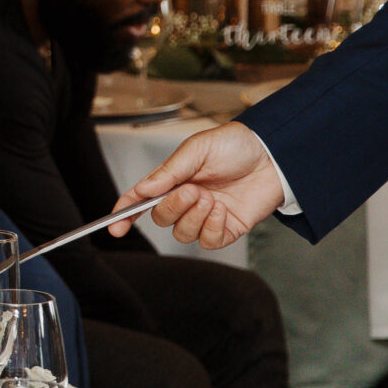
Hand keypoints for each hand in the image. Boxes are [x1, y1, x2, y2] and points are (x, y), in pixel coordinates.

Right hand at [113, 122, 288, 250]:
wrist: (273, 155)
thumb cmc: (236, 145)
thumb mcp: (197, 149)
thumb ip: (169, 171)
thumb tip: (144, 189)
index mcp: (173, 179)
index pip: (142, 199)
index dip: (125, 212)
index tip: (114, 226)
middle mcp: (186, 200)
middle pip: (161, 218)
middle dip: (173, 208)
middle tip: (192, 191)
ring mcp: (206, 216)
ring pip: (182, 233)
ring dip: (194, 218)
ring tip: (211, 199)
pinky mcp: (226, 228)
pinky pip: (208, 241)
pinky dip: (212, 228)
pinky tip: (222, 210)